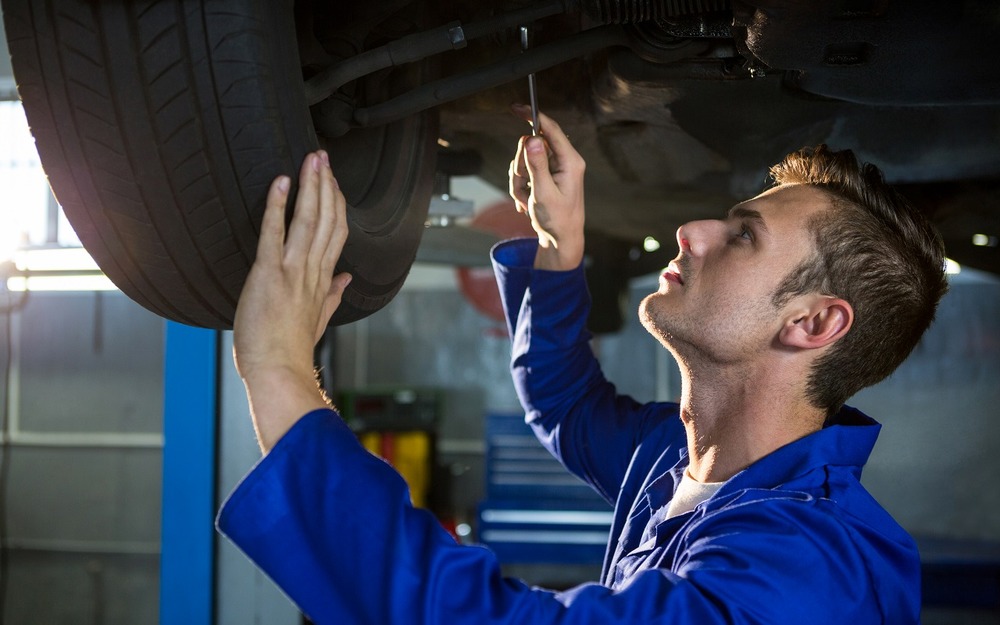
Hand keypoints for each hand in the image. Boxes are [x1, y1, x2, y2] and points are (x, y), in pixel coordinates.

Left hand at [232, 150, 351, 449]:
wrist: (278, 371)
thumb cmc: (290, 350)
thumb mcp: (318, 319)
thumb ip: (332, 295)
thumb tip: (346, 280)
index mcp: (322, 280)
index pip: (336, 233)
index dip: (336, 203)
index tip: (334, 181)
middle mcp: (312, 271)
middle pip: (327, 219)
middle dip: (326, 184)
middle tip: (323, 156)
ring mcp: (292, 272)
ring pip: (309, 221)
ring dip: (311, 187)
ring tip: (312, 160)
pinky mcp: (269, 275)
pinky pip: (274, 234)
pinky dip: (278, 206)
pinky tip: (281, 183)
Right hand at [508, 105, 585, 270]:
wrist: (561, 241)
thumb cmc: (557, 221)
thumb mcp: (544, 193)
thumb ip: (537, 165)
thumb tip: (533, 138)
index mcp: (570, 161)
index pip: (550, 129)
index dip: (533, 116)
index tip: (516, 108)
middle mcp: (564, 161)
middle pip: (532, 146)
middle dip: (521, 166)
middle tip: (524, 186)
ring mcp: (555, 169)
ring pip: (525, 161)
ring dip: (519, 181)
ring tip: (528, 201)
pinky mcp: (547, 176)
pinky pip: (524, 173)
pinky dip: (521, 188)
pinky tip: (528, 203)